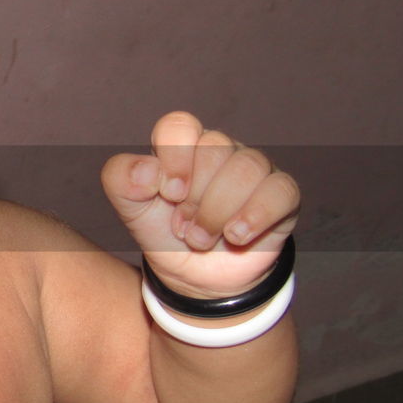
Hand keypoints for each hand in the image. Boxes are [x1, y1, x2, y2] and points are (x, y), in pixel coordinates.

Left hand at [102, 112, 298, 297]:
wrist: (195, 277)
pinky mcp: (281, 195)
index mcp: (182, 146)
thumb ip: (120, 178)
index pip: (179, 125)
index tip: (168, 194)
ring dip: (217, 212)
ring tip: (201, 239)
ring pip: (247, 167)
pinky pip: (281, 190)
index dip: (174, 158)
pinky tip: (236, 236)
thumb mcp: (129, 209)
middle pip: (214, 148)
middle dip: (194, 198)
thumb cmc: (164, 233)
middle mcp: (220, 150)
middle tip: (184, 226)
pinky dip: (255, 215)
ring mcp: (254, 170)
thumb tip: (147, 169)